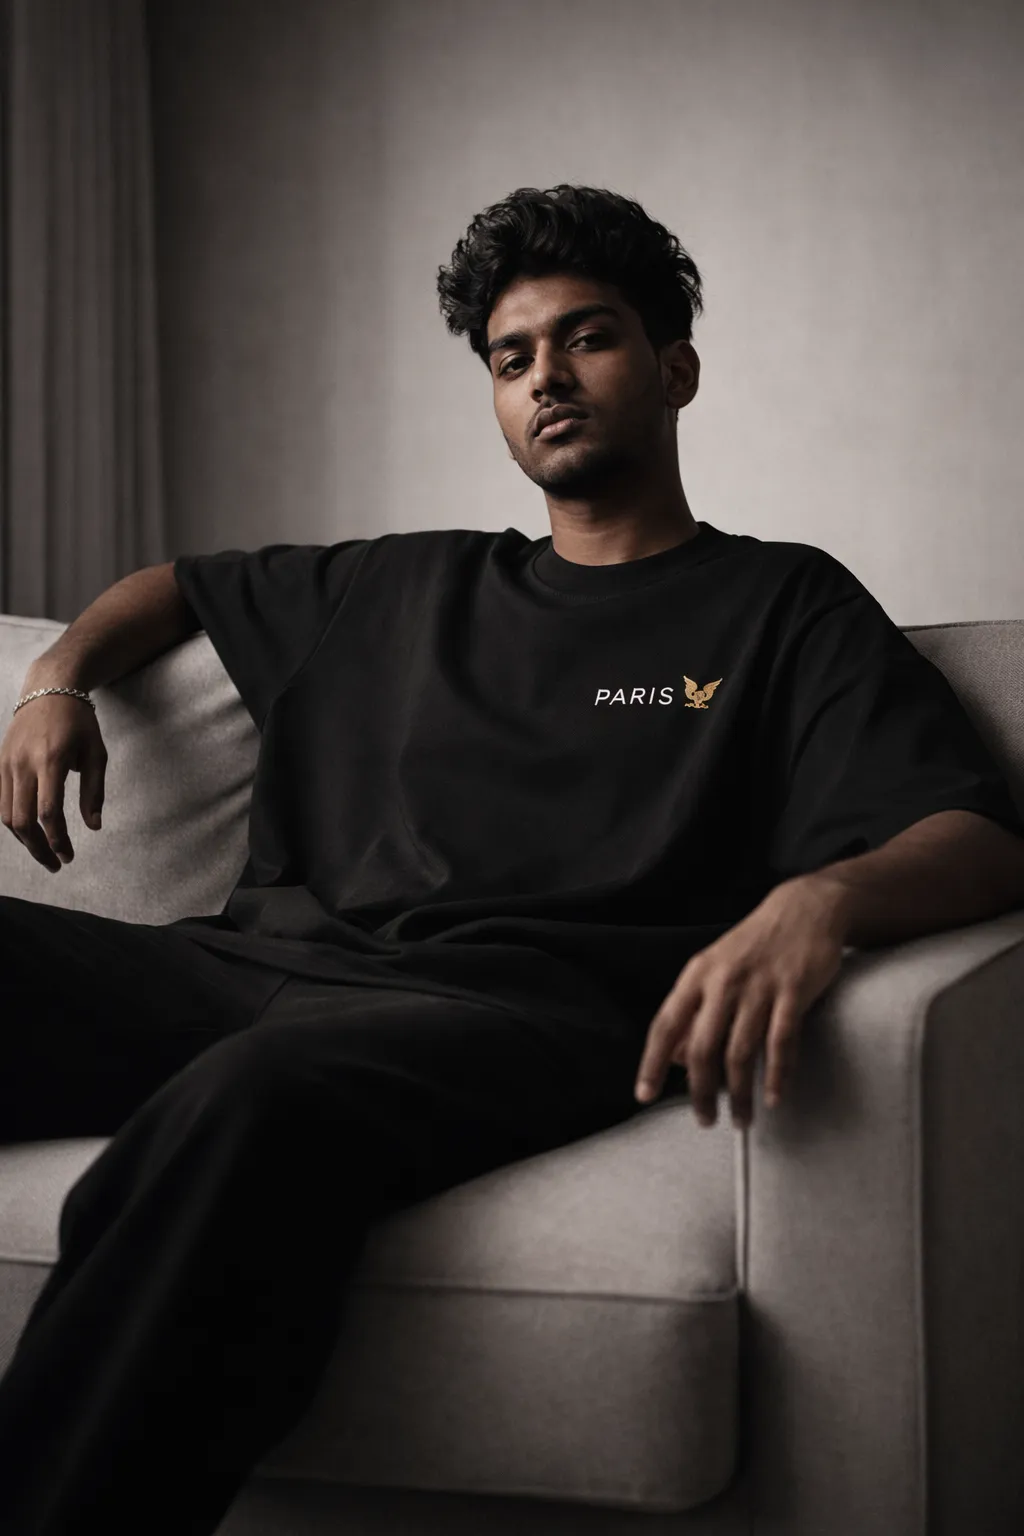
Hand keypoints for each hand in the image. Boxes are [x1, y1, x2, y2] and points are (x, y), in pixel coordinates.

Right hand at [0, 687, 106, 871]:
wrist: (49, 688)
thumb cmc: (79, 722)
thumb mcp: (97, 752)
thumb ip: (94, 791)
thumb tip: (93, 826)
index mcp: (51, 759)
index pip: (48, 811)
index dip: (57, 839)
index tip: (69, 855)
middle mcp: (23, 763)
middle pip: (22, 819)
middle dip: (39, 848)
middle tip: (58, 864)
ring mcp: (6, 762)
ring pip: (6, 814)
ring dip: (25, 840)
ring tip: (45, 853)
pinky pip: (0, 801)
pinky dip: (13, 822)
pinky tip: (29, 833)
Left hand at [633, 878, 847, 1126]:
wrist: (803, 909)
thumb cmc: (753, 946)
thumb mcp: (714, 969)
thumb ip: (693, 1011)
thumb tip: (670, 1058)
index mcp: (697, 975)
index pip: (665, 1025)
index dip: (652, 1063)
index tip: (644, 1095)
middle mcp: (723, 982)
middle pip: (702, 1048)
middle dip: (701, 1091)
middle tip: (706, 1119)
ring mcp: (759, 987)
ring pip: (740, 1052)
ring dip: (740, 1093)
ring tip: (742, 1119)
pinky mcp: (793, 991)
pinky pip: (781, 1042)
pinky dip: (776, 1075)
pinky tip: (774, 1097)